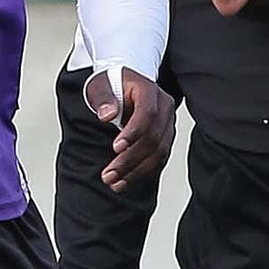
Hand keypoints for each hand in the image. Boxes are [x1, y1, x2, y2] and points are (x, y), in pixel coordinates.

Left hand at [85, 69, 174, 191]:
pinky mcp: (165, 139)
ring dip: (136, 171)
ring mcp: (167, 125)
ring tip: (115, 183)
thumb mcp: (101, 85)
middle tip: (109, 174)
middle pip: (153, 137)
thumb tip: (107, 115)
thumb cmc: (112, 85)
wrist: (123, 86)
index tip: (115, 148)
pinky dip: (142, 173)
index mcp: (149, 91)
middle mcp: (164, 108)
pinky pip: (158, 159)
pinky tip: (125, 181)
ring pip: (159, 153)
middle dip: (130, 159)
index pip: (147, 114)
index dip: (133, 132)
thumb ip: (103, 98)